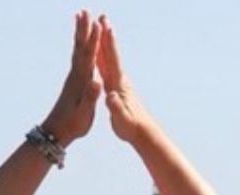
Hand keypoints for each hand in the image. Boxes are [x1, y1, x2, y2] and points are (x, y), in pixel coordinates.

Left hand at [42, 11, 101, 146]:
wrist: (56, 131)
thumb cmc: (72, 125)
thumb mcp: (84, 114)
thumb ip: (90, 98)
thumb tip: (96, 83)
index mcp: (81, 82)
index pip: (89, 57)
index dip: (94, 41)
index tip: (98, 25)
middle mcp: (75, 75)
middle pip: (80, 48)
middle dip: (84, 29)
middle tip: (85, 11)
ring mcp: (73, 77)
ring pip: (78, 50)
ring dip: (80, 33)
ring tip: (81, 17)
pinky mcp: (73, 81)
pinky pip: (77, 57)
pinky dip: (80, 46)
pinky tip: (81, 42)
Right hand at [94, 16, 155, 145]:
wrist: (141, 131)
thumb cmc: (130, 126)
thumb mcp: (121, 119)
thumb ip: (115, 107)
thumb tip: (111, 97)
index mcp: (118, 85)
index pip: (113, 60)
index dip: (108, 44)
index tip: (106, 27)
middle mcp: (119, 79)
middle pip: (111, 53)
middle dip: (106, 35)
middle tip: (102, 17)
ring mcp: (118, 82)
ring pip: (108, 58)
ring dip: (104, 43)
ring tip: (100, 27)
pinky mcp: (116, 87)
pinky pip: (106, 67)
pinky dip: (102, 57)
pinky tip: (98, 53)